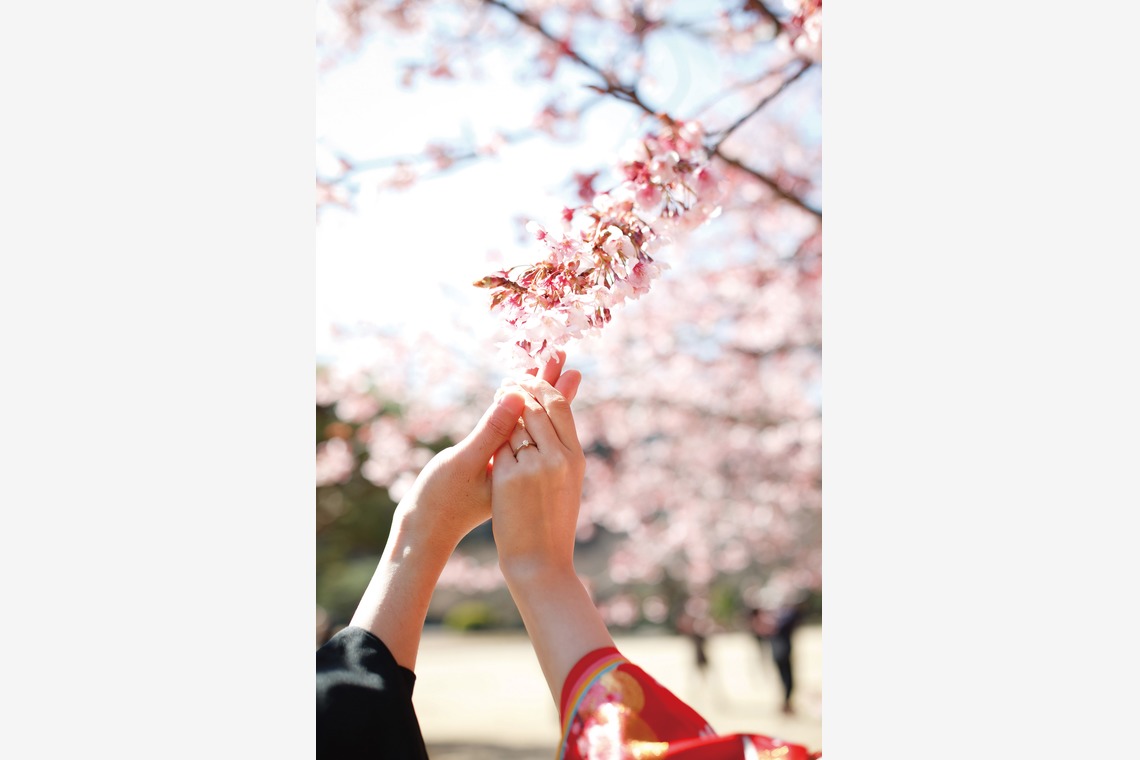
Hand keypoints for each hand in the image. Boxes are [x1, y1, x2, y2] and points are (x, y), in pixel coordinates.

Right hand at [394, 351, 579, 551]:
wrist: (429, 535)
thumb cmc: (442, 500)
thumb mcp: (465, 463)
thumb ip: (492, 430)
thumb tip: (515, 396)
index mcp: (522, 464)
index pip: (539, 416)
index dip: (544, 384)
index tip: (556, 359)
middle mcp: (525, 467)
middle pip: (543, 418)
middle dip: (548, 385)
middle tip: (560, 354)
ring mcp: (514, 470)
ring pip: (532, 427)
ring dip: (536, 398)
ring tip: (548, 372)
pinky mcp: (500, 472)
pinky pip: (517, 438)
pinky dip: (518, 416)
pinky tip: (518, 403)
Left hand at [490, 372, 586, 579]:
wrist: (539, 562)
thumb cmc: (551, 524)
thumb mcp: (564, 483)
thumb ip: (559, 450)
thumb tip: (555, 424)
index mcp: (575, 457)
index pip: (561, 407)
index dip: (545, 386)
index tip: (530, 376)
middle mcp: (559, 457)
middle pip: (538, 406)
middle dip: (522, 386)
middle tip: (508, 378)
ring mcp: (535, 466)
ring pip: (517, 421)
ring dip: (506, 406)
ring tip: (499, 393)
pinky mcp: (511, 476)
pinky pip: (500, 443)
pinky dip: (495, 436)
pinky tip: (490, 429)